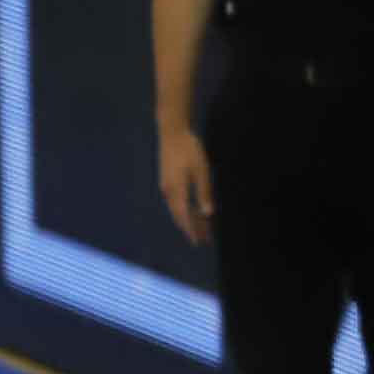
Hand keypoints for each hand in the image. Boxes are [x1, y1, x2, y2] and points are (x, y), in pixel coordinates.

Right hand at [157, 127, 213, 246]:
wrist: (172, 132)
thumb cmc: (189, 149)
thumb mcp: (201, 170)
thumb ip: (203, 192)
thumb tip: (208, 213)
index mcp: (177, 190)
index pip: (185, 216)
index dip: (192, 230)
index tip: (199, 241)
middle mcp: (169, 192)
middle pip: (180, 216)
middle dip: (192, 228)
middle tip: (204, 239)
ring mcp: (166, 187)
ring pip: (177, 210)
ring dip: (188, 220)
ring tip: (201, 228)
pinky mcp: (167, 182)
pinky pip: (175, 202)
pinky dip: (184, 210)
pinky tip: (192, 211)